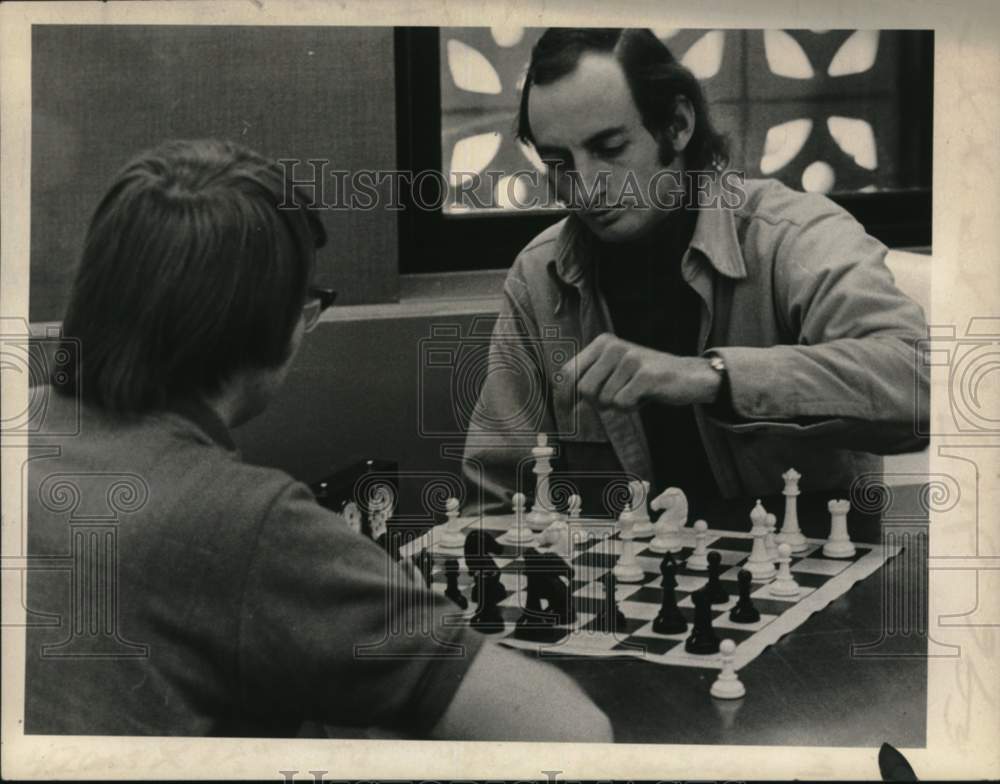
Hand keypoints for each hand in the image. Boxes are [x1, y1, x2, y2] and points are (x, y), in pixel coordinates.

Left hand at [561, 333, 720, 409]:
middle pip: (584, 389)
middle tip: (619, 397)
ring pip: (604, 399)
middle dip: (598, 402)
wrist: (688, 376)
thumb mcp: (615, 371)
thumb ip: (590, 379)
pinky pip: (622, 403)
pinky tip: (645, 396)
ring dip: (619, 405)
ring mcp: (629, 358)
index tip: (566, 412)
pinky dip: (632, 407)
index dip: (564, 396)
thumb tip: (562, 400)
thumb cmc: (646, 378)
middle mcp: (613, 346)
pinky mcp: (644, 374)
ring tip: (636, 393)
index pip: (568, 372)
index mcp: (603, 343)